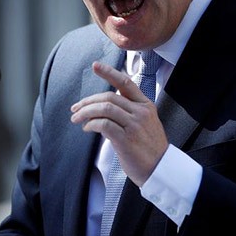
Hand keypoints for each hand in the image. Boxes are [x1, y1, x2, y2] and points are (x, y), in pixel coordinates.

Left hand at [69, 61, 167, 185]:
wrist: (161, 170)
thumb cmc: (148, 149)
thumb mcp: (144, 125)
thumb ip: (128, 113)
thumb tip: (102, 109)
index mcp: (146, 105)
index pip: (126, 83)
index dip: (109, 73)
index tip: (95, 66)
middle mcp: (141, 112)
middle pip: (108, 97)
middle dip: (88, 101)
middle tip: (75, 108)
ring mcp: (134, 125)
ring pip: (104, 108)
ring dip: (86, 112)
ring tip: (76, 119)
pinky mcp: (126, 139)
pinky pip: (103, 124)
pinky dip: (91, 124)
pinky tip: (87, 128)